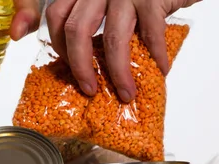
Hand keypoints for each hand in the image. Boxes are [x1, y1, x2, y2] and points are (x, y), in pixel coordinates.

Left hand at [46, 0, 200, 101]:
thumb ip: (97, 17)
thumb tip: (89, 61)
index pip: (57, 16)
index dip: (59, 44)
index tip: (70, 65)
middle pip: (76, 30)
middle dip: (80, 67)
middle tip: (89, 89)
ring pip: (112, 39)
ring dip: (118, 73)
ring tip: (126, 93)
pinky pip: (151, 36)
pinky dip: (157, 57)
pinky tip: (161, 69)